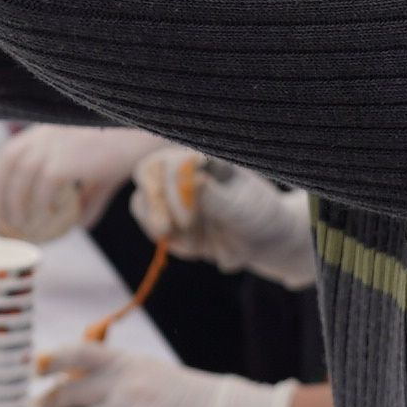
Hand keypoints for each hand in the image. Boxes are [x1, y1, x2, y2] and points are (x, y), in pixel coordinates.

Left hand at [0, 125, 164, 244]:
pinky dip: (45, 206)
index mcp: (39, 136)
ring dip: (15, 209)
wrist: (143, 133)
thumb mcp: (99, 175)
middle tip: (0, 228)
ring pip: (18, 183)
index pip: (2, 161)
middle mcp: (38, 138)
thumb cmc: (123, 149)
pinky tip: (55, 216)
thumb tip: (81, 224)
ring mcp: (49, 148)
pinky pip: (45, 189)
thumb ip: (86, 197)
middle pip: (0, 171)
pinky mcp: (63, 161)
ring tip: (21, 228)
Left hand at [35, 345, 297, 406]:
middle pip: (68, 390)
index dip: (52, 358)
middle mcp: (126, 387)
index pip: (81, 353)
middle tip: (31, 401)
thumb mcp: (148, 371)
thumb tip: (65, 377)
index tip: (31, 364)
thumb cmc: (182, 396)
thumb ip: (111, 373)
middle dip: (46, 397)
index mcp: (129, 363)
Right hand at [131, 157, 320, 290]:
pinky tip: (193, 247)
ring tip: (196, 244)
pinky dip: (166, 238)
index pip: (173, 159)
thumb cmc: (258, 218)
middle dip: (163, 207)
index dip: (174, 185)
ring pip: (142, 200)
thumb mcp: (243, 210)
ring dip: (163, 226)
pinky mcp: (163, 215)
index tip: (189, 215)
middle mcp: (183, 170)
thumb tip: (194, 180)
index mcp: (204, 159)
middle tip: (182, 229)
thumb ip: (217, 197)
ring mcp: (169, 192)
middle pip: (147, 173)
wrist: (264, 242)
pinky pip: (147, 222)